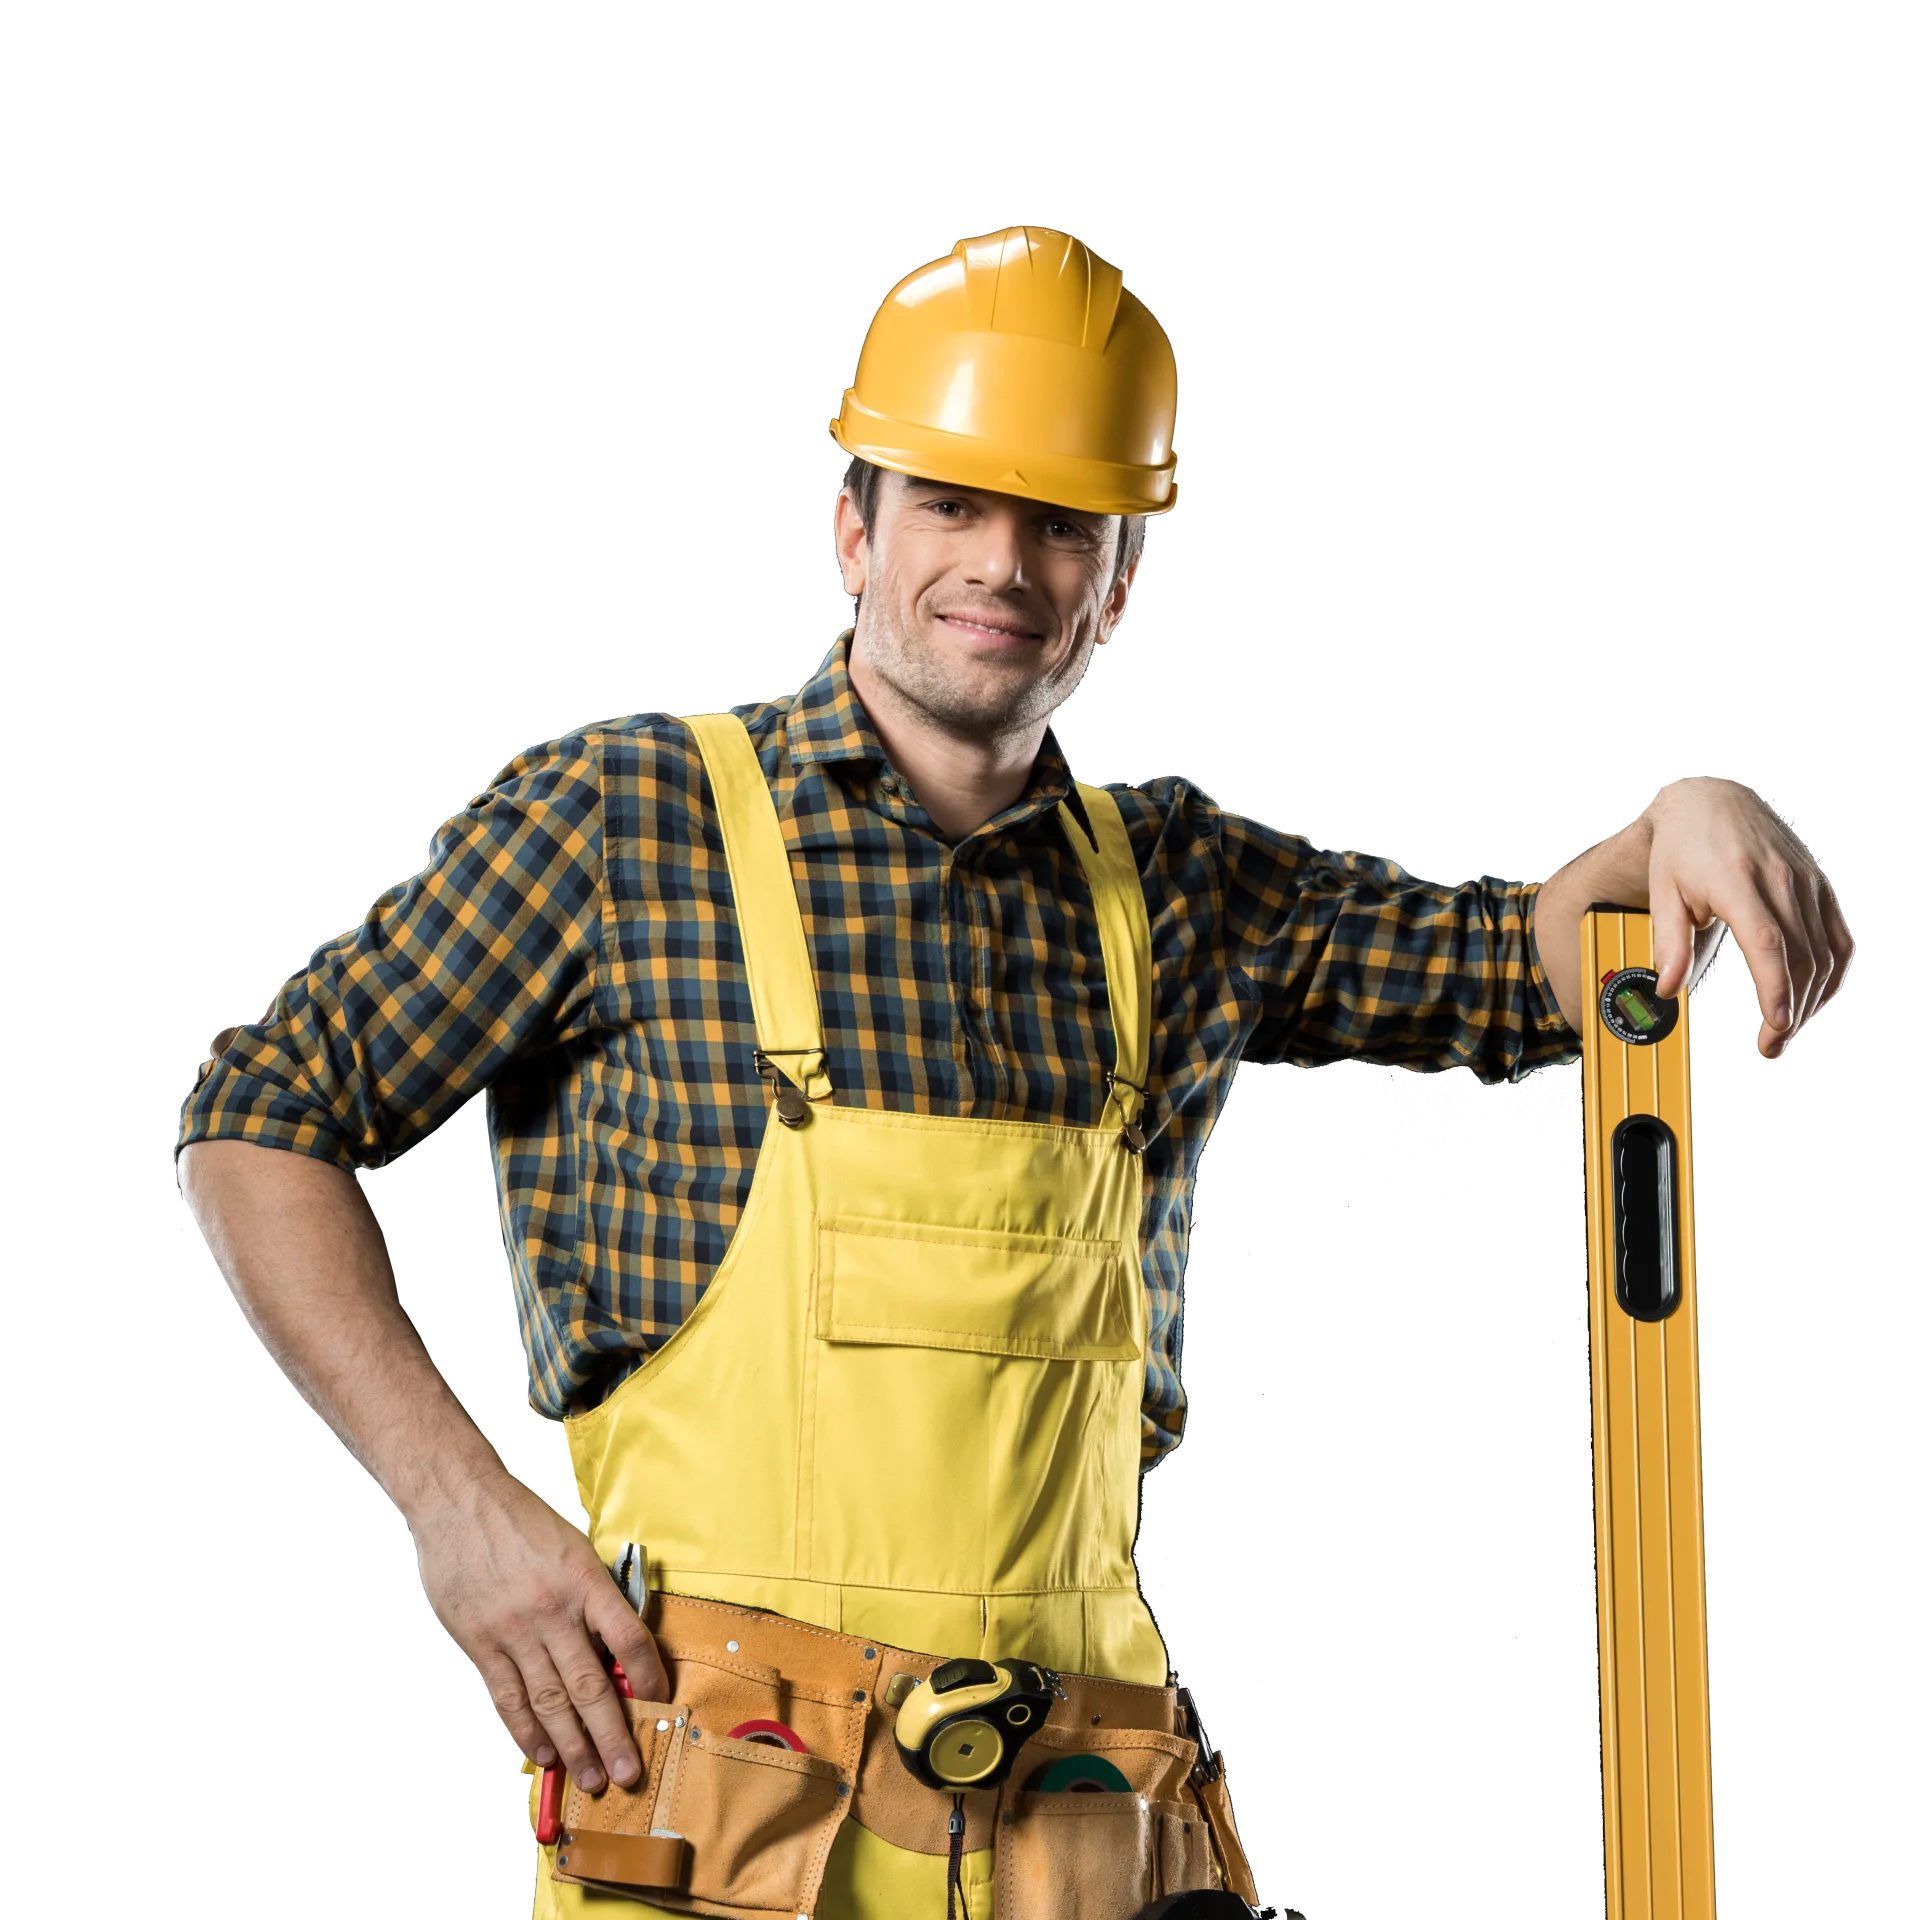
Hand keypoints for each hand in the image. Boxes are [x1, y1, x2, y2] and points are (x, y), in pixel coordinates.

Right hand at [410, 1471, 669, 1793]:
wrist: (461, 1504)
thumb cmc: (524, 1522)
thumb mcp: (574, 1545)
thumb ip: (596, 1591)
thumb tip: (619, 1643)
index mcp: (585, 1580)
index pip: (628, 1637)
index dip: (648, 1675)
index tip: (660, 1703)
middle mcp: (553, 1611)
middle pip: (590, 1684)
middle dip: (613, 1735)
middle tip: (629, 1773)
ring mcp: (515, 1631)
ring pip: (550, 1701)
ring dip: (573, 1746)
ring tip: (592, 1778)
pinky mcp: (482, 1644)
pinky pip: (509, 1697)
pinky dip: (527, 1730)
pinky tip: (543, 1754)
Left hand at [1643, 778, 1854, 1059]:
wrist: (1711, 801)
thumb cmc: (1682, 849)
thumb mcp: (1663, 892)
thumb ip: (1668, 942)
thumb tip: (1666, 989)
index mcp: (1737, 882)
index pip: (1768, 943)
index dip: (1776, 989)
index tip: (1775, 1025)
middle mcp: (1780, 881)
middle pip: (1801, 957)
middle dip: (1791, 1010)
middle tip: (1772, 1045)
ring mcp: (1806, 883)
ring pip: (1825, 953)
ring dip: (1812, 999)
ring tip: (1787, 1029)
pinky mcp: (1819, 887)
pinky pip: (1838, 938)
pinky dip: (1832, 973)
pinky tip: (1813, 997)